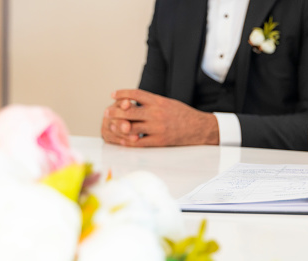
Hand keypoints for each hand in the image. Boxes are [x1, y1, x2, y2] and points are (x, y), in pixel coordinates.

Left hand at [101, 89, 219, 146]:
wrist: (200, 128)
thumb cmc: (184, 115)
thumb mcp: (169, 103)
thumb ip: (152, 102)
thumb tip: (133, 101)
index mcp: (159, 101)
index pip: (136, 94)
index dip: (122, 93)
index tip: (113, 94)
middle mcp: (157, 113)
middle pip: (129, 111)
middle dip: (115, 111)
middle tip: (106, 112)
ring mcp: (157, 128)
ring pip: (131, 127)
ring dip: (118, 126)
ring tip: (111, 126)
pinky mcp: (159, 141)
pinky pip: (139, 142)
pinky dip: (128, 141)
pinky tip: (122, 139)